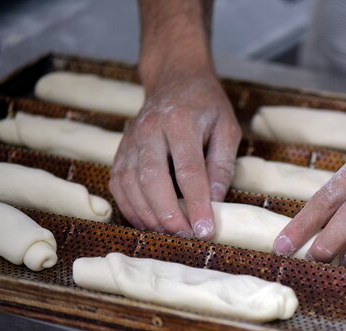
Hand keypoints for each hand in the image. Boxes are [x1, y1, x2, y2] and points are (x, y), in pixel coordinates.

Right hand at [110, 71, 240, 237]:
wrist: (173, 79)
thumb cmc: (206, 105)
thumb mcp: (227, 128)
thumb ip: (222, 164)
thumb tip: (216, 202)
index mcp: (180, 122)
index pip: (188, 171)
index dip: (196, 204)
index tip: (206, 229)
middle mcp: (149, 130)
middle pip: (152, 180)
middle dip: (168, 214)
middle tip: (185, 236)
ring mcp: (130, 140)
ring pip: (131, 185)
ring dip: (148, 216)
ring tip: (169, 235)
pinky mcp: (120, 150)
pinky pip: (118, 184)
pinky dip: (130, 208)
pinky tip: (147, 222)